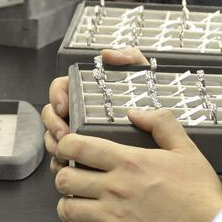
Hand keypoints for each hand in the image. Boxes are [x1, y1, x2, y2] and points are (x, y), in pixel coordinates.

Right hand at [42, 48, 148, 168]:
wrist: (169, 140)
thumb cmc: (153, 106)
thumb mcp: (143, 78)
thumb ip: (129, 58)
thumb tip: (107, 54)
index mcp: (88, 92)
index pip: (61, 88)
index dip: (57, 95)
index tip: (63, 107)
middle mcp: (79, 113)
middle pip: (52, 114)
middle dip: (53, 125)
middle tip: (63, 134)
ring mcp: (79, 135)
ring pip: (54, 138)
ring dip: (54, 145)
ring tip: (64, 154)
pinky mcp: (83, 157)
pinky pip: (63, 160)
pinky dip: (61, 164)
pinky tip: (67, 167)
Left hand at [53, 109, 221, 221]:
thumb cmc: (199, 192)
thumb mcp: (186, 149)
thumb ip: (161, 123)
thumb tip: (133, 112)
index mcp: (129, 161)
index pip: (76, 146)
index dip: (65, 146)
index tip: (70, 150)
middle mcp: (115, 187)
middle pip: (64, 178)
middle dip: (64, 176)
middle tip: (74, 178)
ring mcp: (113, 216)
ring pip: (66, 208)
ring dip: (66, 204)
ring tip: (77, 202)